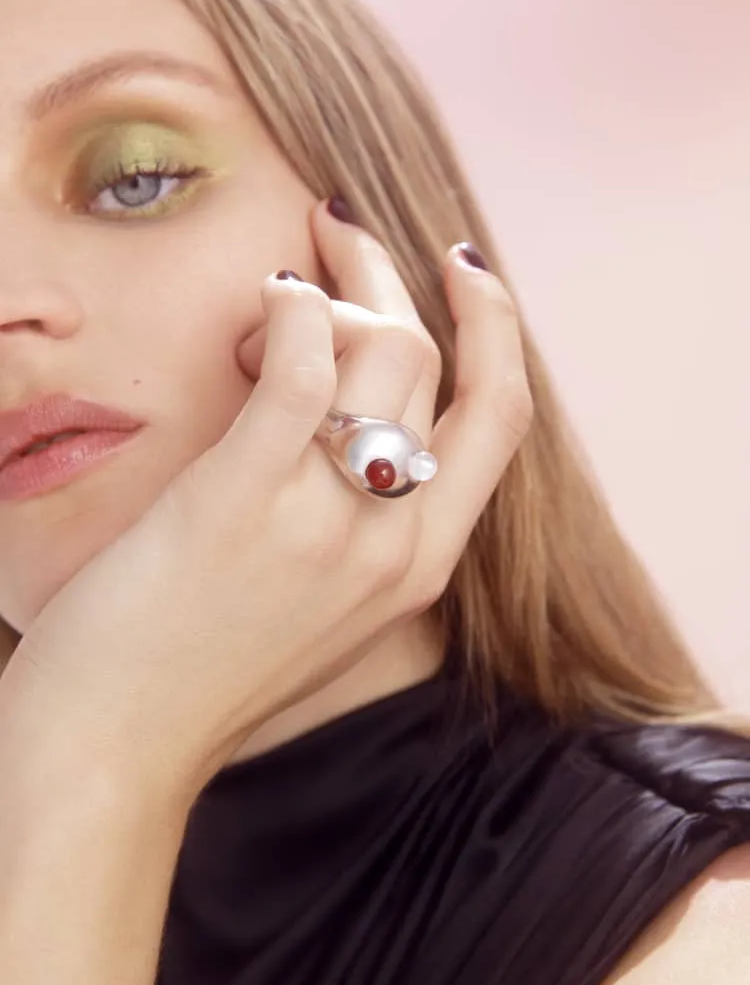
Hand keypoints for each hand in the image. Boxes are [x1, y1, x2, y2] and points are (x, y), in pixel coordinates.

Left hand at [0, 202, 532, 801]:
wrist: (117, 750)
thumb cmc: (205, 674)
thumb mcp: (325, 611)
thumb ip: (364, 529)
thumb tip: (354, 424)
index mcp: (420, 565)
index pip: (500, 421)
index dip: (496, 331)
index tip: (465, 272)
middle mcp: (393, 540)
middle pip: (437, 367)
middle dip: (400, 279)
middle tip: (348, 233)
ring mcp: (327, 518)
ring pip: (382, 352)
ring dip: (341, 282)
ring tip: (296, 267)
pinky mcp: (246, 495)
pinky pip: (300, 363)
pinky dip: (292, 308)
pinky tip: (269, 297)